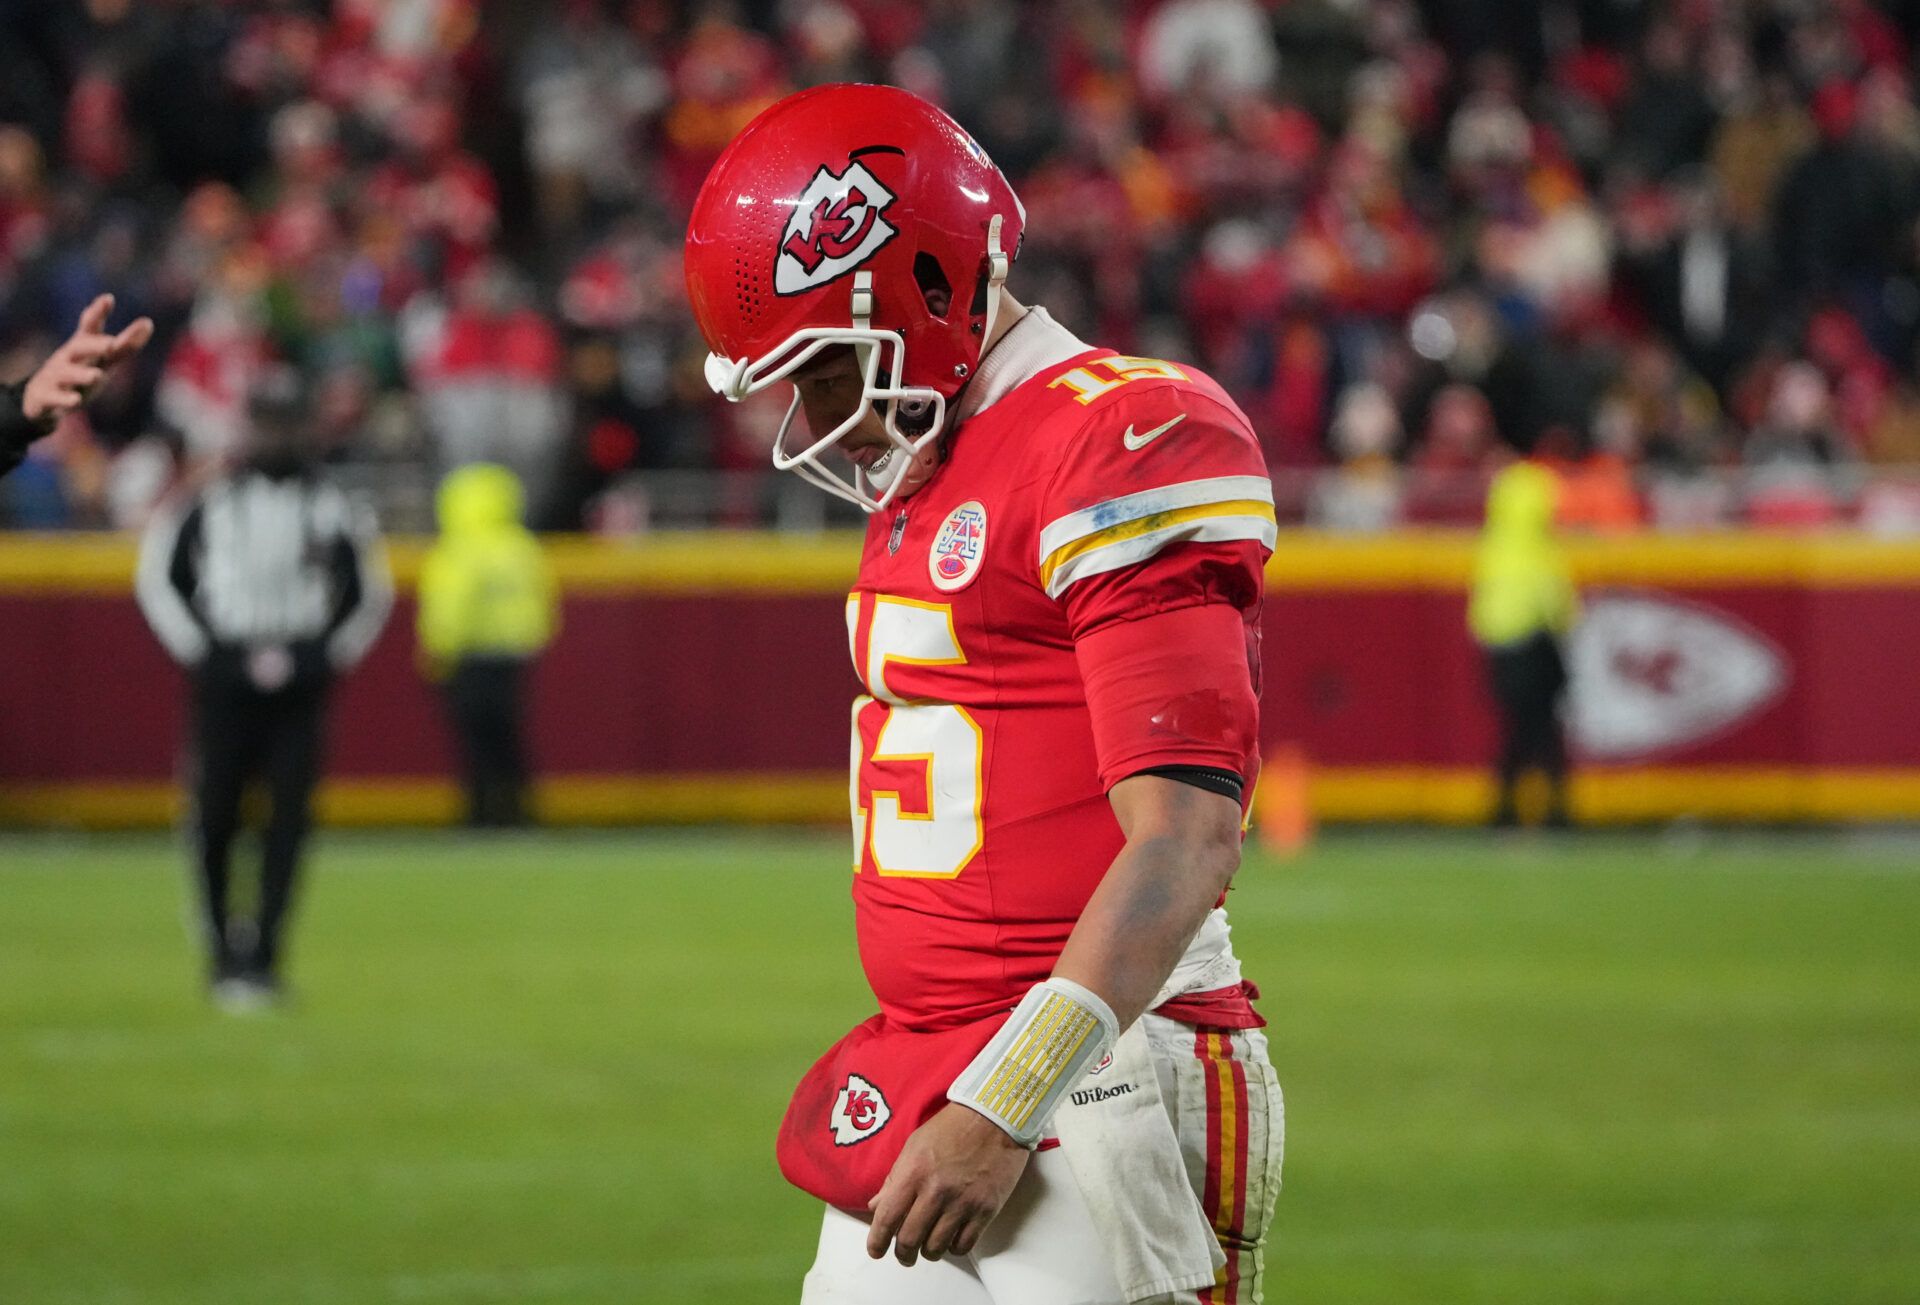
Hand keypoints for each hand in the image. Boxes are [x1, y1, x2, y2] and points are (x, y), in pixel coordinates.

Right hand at [21, 294, 155, 428]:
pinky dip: (64, 399)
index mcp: (81, 347)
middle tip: (111, 344)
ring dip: (81, 374)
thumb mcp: (102, 360)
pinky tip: (75, 401)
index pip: (90, 327)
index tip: (108, 299)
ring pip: (67, 373)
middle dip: (93, 345)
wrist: (40, 399)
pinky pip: (54, 398)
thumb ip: (125, 345)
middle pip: (79, 348)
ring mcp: (55, 377)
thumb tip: (148, 322)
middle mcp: (67, 358)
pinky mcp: (46, 397)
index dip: (97, 312)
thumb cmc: (78, 373)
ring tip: (96, 376)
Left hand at [866, 1102, 1028, 1266]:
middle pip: (910, 1240)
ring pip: (936, 1248)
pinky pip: (963, 1245)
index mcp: (913, 1173)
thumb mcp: (914, 1146)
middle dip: (902, 1254)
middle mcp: (936, 1191)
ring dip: (928, 1252)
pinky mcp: (985, 1209)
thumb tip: (877, 1207)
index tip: (875, 1251)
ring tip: (929, 1246)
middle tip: (904, 1255)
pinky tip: (951, 1239)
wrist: (995, 1117)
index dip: (877, 1241)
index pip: (887, 1218)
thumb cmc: (952, 1128)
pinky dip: (953, 1248)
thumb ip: (895, 1179)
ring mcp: (962, 1202)